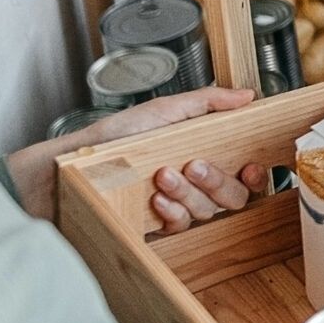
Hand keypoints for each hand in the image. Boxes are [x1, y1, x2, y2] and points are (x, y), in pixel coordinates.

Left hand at [1, 84, 256, 222]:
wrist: (68, 168)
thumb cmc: (113, 137)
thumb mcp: (163, 110)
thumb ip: (207, 101)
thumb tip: (246, 95)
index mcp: (204, 152)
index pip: (245, 173)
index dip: (255, 174)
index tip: (248, 167)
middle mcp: (195, 183)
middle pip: (233, 196)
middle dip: (215, 181)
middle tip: (192, 163)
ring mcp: (178, 206)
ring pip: (208, 211)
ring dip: (187, 193)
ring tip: (161, 175)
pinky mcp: (159, 226)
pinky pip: (182, 227)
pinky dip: (172, 212)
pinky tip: (156, 200)